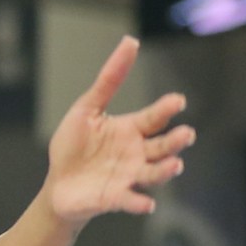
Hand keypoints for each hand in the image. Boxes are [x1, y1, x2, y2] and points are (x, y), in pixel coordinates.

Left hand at [41, 36, 194, 225]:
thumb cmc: (74, 145)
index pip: (154, 118)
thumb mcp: (87, 108)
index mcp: (131, 130)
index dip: (166, 109)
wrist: (58, 184)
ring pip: (154, 173)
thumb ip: (109, 79)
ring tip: (175, 165)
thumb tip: (130, 42)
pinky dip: (140, 202)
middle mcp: (136, 154)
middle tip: (187, 134)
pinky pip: (131, 200)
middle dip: (176, 141)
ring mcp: (129, 177)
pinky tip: (147, 203)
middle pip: (162, 146)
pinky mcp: (116, 198)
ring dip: (165, 171)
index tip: (178, 101)